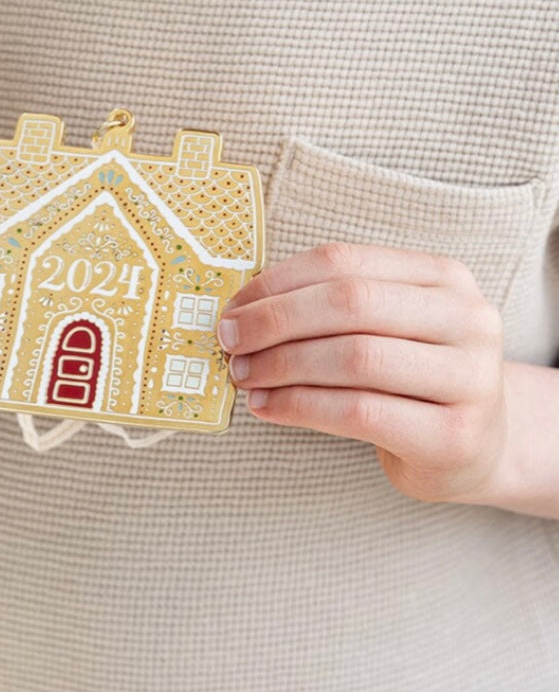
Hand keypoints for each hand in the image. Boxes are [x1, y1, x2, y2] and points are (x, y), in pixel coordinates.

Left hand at [218, 242, 506, 504]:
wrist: (480, 447)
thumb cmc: (412, 376)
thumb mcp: (388, 325)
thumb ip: (331, 304)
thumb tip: (242, 307)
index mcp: (444, 277)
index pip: (344, 262)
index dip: (278, 281)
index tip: (233, 306)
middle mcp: (467, 319)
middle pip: (349, 303)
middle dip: (275, 321)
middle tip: (229, 340)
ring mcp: (470, 379)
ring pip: (354, 357)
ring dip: (282, 365)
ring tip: (244, 375)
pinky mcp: (453, 436)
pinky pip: (358, 411)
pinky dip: (300, 407)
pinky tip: (267, 407)